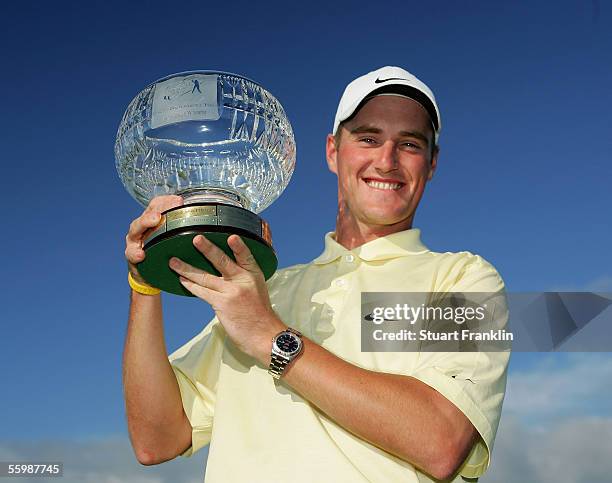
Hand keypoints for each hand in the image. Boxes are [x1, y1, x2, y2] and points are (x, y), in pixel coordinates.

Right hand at [125, 195, 182, 282]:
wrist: (150, 273)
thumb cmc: (165, 252)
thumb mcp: (175, 239)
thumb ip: (185, 229)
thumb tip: (208, 220)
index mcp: (154, 219)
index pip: (158, 204)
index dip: (167, 201)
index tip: (179, 201)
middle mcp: (143, 226)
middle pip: (146, 214)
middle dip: (155, 211)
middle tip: (161, 214)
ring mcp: (135, 240)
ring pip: (135, 229)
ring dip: (144, 224)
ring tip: (153, 221)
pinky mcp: (132, 255)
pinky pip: (131, 253)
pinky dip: (135, 253)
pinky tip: (141, 255)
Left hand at [168, 234, 285, 362]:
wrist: (264, 335)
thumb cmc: (259, 314)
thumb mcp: (258, 289)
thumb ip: (243, 279)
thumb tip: (223, 272)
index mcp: (254, 274)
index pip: (246, 256)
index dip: (239, 246)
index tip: (231, 237)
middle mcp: (243, 280)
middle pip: (222, 261)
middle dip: (207, 249)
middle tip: (196, 239)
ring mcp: (231, 291)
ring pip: (205, 276)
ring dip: (187, 269)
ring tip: (174, 261)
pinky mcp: (222, 303)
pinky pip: (202, 292)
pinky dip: (190, 285)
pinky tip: (182, 280)